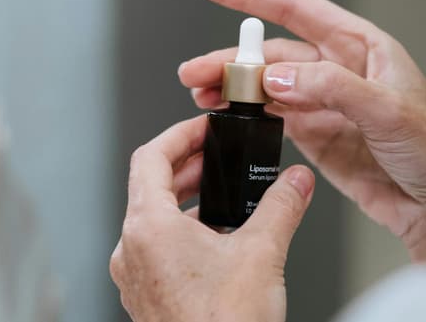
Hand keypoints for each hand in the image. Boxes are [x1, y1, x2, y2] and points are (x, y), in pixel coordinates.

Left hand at [110, 116, 314, 321]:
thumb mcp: (262, 254)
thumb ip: (281, 207)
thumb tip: (295, 181)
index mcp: (147, 227)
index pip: (149, 157)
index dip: (178, 135)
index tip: (202, 129)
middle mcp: (129, 249)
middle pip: (149, 187)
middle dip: (187, 168)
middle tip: (216, 158)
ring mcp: (133, 276)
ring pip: (152, 221)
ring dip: (185, 203)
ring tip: (221, 198)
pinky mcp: (145, 298)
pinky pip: (155, 251)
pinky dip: (181, 234)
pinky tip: (216, 242)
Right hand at [179, 0, 425, 260]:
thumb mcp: (389, 112)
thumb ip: (330, 88)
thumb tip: (276, 77)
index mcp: (362, 47)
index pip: (297, 9)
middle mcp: (338, 69)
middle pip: (271, 54)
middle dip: (230, 59)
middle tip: (195, 71)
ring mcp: (323, 103)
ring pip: (264, 86)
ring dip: (232, 88)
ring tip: (201, 95)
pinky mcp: (314, 134)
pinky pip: (270, 117)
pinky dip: (244, 115)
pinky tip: (225, 116)